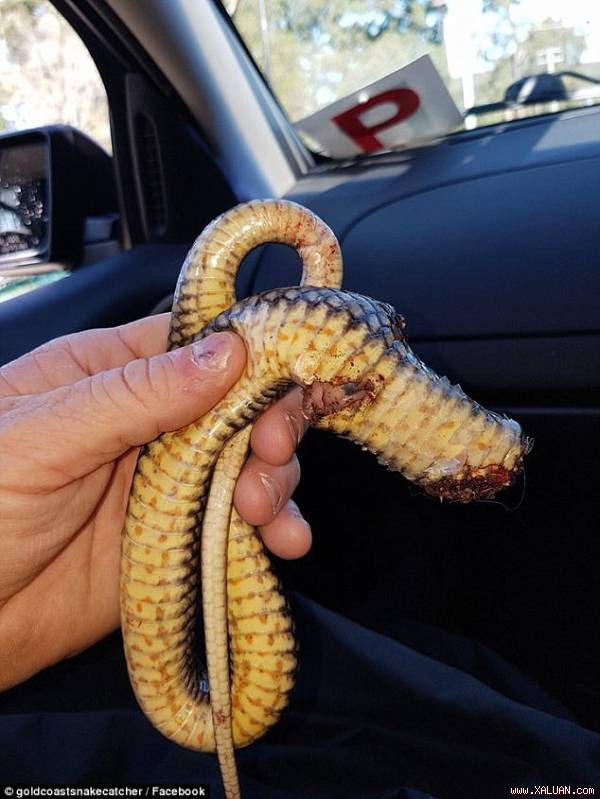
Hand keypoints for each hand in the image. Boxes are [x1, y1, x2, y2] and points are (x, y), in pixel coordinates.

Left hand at [0, 314, 310, 689]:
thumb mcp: (41, 439)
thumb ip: (131, 395)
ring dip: (275, 480)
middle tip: (271, 452)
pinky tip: (285, 542)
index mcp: (107, 375)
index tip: (289, 372)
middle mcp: (147, 423)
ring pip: (249, 462)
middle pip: (237, 403)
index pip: (192, 341)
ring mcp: (167, 483)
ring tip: (262, 512)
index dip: (247, 351)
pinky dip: (275, 529)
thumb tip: (224, 352)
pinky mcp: (182, 539)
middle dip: (269, 422)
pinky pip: (242, 524)